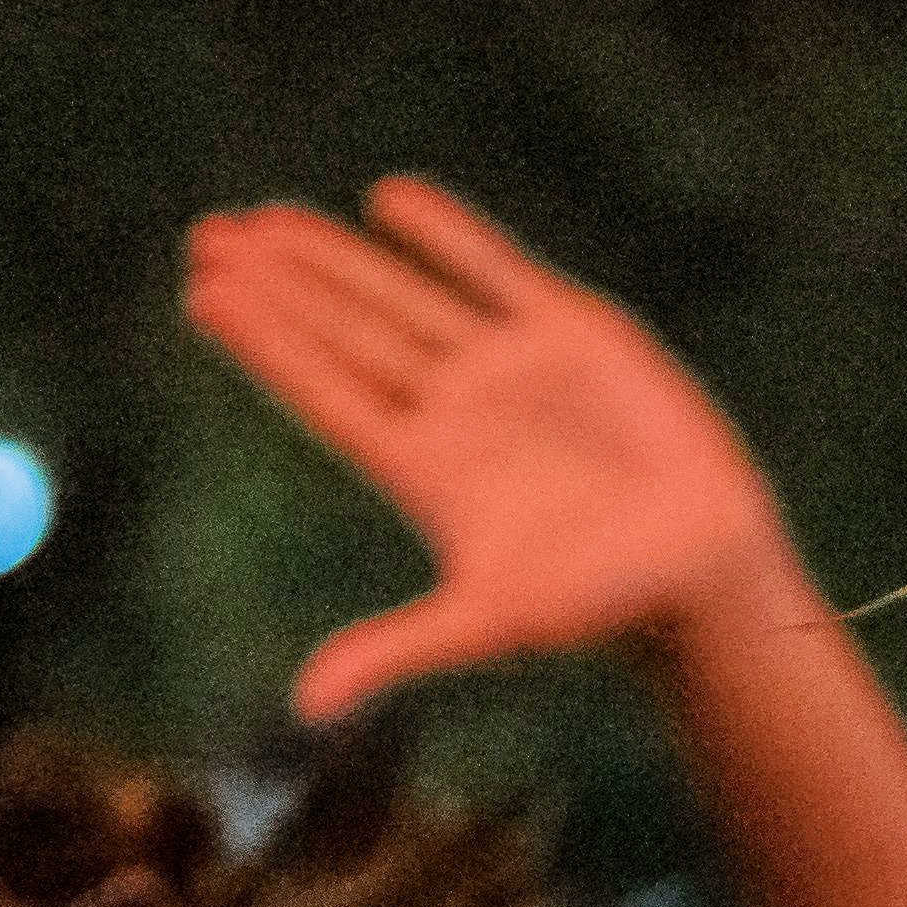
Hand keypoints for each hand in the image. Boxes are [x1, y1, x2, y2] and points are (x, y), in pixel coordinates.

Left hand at [186, 185, 801, 719]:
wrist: (703, 565)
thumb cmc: (601, 602)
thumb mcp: (489, 623)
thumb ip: (396, 649)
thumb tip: (305, 706)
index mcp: (426, 471)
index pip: (326, 394)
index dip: (266, 344)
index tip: (203, 293)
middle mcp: (456, 414)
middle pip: (347, 336)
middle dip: (281, 288)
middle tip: (208, 237)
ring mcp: (508, 370)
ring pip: (404, 298)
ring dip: (337, 259)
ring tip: (267, 220)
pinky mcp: (571, 336)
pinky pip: (494, 271)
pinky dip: (447, 235)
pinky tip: (389, 200)